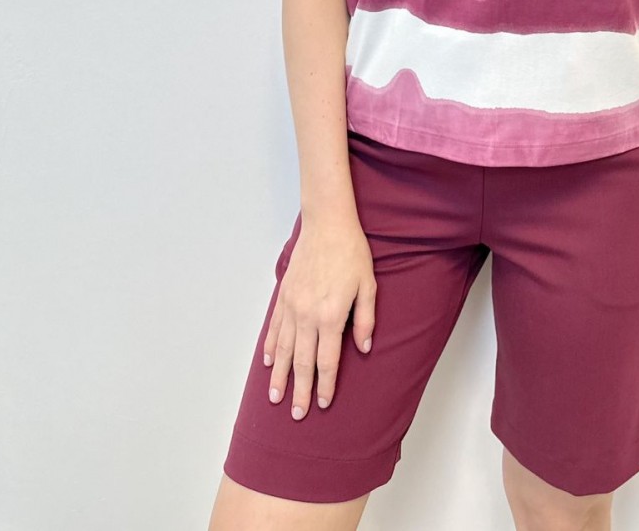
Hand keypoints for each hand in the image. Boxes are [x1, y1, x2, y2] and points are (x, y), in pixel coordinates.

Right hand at [263, 217, 376, 418]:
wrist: (327, 224)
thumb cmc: (351, 253)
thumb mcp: (368, 286)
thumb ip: (365, 319)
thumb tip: (364, 348)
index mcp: (331, 316)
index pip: (327, 361)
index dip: (325, 385)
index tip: (322, 403)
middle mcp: (308, 315)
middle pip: (303, 362)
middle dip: (300, 391)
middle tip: (296, 414)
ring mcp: (292, 306)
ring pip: (284, 350)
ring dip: (280, 376)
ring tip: (276, 398)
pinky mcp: (284, 296)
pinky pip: (275, 328)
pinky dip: (272, 347)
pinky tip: (270, 362)